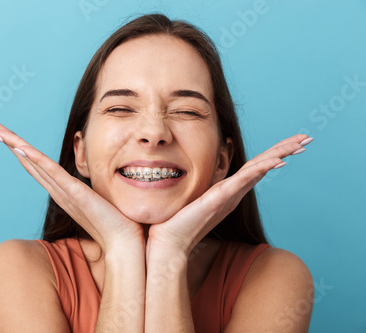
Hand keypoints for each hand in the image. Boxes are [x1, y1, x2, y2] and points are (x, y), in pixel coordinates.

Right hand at [0, 122, 144, 253]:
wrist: (123, 243)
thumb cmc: (115, 223)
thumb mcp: (98, 198)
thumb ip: (90, 189)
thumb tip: (94, 181)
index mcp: (62, 190)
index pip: (36, 165)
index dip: (20, 148)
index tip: (5, 134)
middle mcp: (58, 190)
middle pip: (28, 161)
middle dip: (9, 143)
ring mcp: (64, 192)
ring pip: (34, 163)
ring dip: (14, 145)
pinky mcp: (75, 194)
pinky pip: (52, 173)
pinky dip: (35, 160)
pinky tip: (21, 148)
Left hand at [146, 134, 312, 256]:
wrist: (170, 240)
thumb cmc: (181, 220)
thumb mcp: (197, 195)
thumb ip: (207, 183)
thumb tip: (209, 170)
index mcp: (230, 190)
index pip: (256, 166)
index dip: (275, 152)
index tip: (294, 141)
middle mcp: (234, 192)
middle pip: (264, 165)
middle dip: (286, 150)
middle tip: (308, 138)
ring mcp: (229, 195)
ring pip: (259, 170)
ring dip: (280, 155)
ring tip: (300, 144)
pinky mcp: (220, 198)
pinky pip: (243, 180)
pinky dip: (261, 169)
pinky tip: (276, 161)